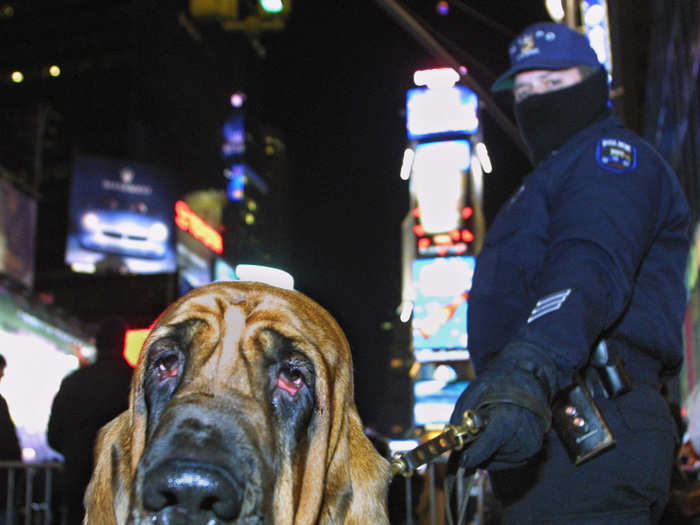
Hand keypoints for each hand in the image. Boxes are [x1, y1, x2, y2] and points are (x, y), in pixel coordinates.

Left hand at [449, 343, 555, 470]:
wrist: (527, 380)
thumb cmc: (498, 385)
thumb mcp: (473, 395)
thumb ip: (461, 418)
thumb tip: (451, 442)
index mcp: (508, 419)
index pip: (486, 445)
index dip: (471, 454)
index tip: (461, 459)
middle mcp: (523, 436)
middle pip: (490, 456)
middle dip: (477, 450)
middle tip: (471, 436)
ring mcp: (530, 446)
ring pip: (497, 461)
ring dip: (487, 452)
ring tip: (490, 429)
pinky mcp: (533, 451)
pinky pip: (508, 461)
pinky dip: (498, 453)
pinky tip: (498, 436)